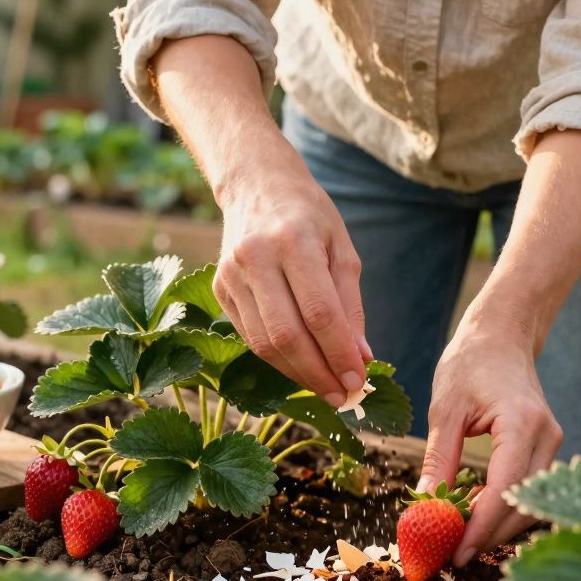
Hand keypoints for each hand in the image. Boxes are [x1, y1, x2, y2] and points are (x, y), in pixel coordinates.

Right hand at [212, 165, 371, 406]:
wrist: (257, 184)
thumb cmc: (309, 216)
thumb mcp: (342, 249)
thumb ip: (350, 304)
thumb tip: (360, 357)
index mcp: (293, 241)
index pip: (319, 312)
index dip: (339, 353)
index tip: (359, 380)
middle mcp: (256, 258)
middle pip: (287, 335)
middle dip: (319, 373)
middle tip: (344, 395)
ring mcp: (231, 275)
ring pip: (265, 343)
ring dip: (299, 374)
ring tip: (327, 388)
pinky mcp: (220, 289)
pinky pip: (251, 337)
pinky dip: (279, 360)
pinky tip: (302, 367)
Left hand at [418, 319, 562, 566]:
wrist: (501, 335)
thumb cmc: (470, 363)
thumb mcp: (444, 410)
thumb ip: (439, 460)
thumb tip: (426, 507)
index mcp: (522, 424)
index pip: (505, 491)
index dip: (481, 529)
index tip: (454, 554)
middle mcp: (546, 437)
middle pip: (521, 505)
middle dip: (487, 535)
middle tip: (448, 555)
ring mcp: (552, 444)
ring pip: (528, 503)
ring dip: (495, 525)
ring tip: (456, 538)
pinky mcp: (546, 449)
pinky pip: (527, 489)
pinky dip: (502, 508)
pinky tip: (472, 514)